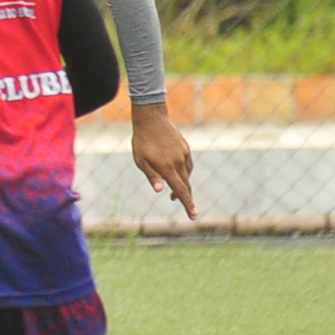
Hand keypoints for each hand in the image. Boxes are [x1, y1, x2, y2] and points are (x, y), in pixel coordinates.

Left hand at [130, 102, 196, 217]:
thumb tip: (160, 191)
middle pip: (187, 185)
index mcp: (167, 167)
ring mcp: (183, 155)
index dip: (187, 204)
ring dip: (184, 186)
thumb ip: (152, 176)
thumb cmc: (142, 142)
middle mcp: (178, 162)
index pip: (180, 190)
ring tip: (175, 195)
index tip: (194, 215)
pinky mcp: (185, 149)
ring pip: (187, 175)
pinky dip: (185, 174)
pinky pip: (188, 166)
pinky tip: (179, 176)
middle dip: (188, 199)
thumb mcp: (141, 161)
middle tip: (190, 211)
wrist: (152, 119)